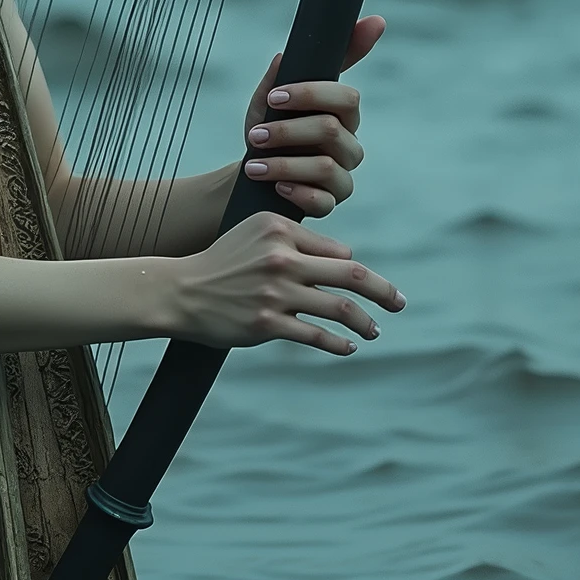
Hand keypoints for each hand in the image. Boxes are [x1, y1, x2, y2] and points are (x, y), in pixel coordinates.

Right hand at [171, 211, 405, 355]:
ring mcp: (275, 293)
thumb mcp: (254, 234)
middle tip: (400, 303)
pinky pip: (316, 336)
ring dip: (365, 322)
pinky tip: (348, 348)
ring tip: (374, 331)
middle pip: (352, 275)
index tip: (366, 286)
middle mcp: (281, 258)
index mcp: (280, 231)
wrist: (178, 292)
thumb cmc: (220, 263)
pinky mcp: (266, 323)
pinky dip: (338, 344)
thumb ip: (296, 241)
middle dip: (384, 292)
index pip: (337, 251)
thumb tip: (346, 258)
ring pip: (340, 308)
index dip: (352, 270)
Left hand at [241, 15, 384, 216]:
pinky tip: (274, 186)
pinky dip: (296, 192)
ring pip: (327, 167)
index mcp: (342, 113)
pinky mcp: (330, 203)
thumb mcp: (268, 99)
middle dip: (288, 130)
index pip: (346, 96)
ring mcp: (343, 176)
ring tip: (253, 164)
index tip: (275, 96)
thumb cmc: (267, 130)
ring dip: (284, 164)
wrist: (252, 176)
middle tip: (255, 134)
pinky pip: (323, 201)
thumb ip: (283, 74)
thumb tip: (284, 52)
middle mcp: (349, 144)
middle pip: (332, 130)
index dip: (312, 94)